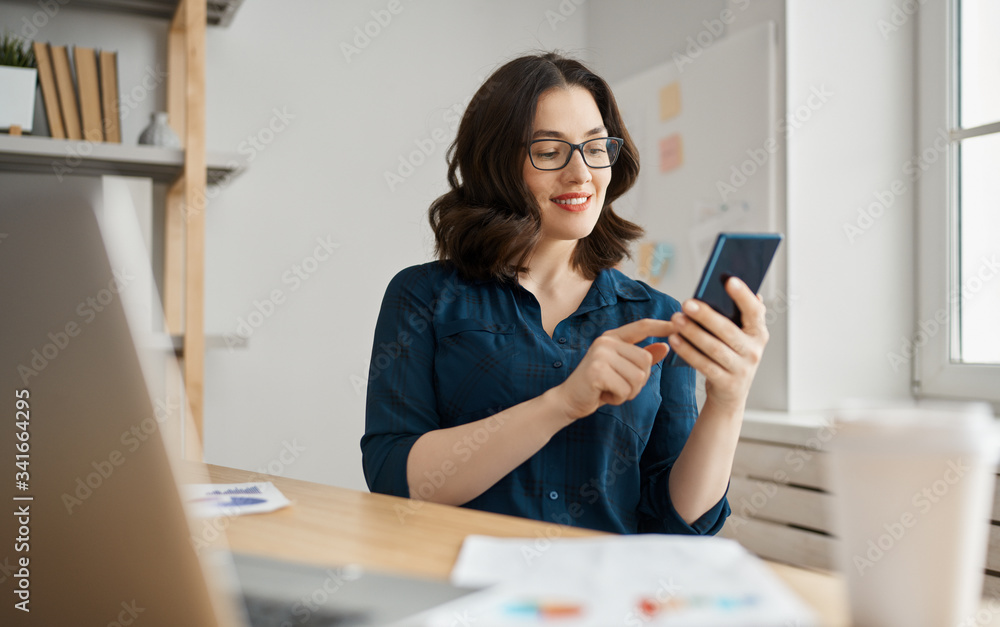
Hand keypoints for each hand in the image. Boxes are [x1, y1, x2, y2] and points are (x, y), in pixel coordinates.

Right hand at [553, 318, 671, 420]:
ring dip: (628, 392)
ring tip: (611, 390)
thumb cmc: (597, 385)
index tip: (678, 324)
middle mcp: (606, 342)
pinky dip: (618, 399)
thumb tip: (665, 346)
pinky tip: (604, 396)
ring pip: (638, 377)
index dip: (661, 325)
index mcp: (612, 338)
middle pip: (646, 360)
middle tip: (618, 386)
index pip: (641, 326)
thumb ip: (641, 357)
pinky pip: (625, 389)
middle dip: (638, 381)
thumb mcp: (621, 370)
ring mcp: (600, 355)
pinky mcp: (597, 371)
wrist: (568, 400)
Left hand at [667, 277, 768, 409]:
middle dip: (707, 315)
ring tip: (676, 319)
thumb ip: (736, 314)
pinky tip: (674, 339)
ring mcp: (742, 369)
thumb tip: (731, 281)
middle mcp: (754, 351)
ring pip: (714, 348)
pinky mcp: (727, 384)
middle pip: (728, 330)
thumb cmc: (731, 355)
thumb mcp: (739, 336)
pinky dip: (688, 352)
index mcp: (758, 333)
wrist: (730, 395)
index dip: (743, 296)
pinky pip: (704, 365)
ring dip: (693, 333)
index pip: (754, 311)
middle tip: (687, 303)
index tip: (729, 280)